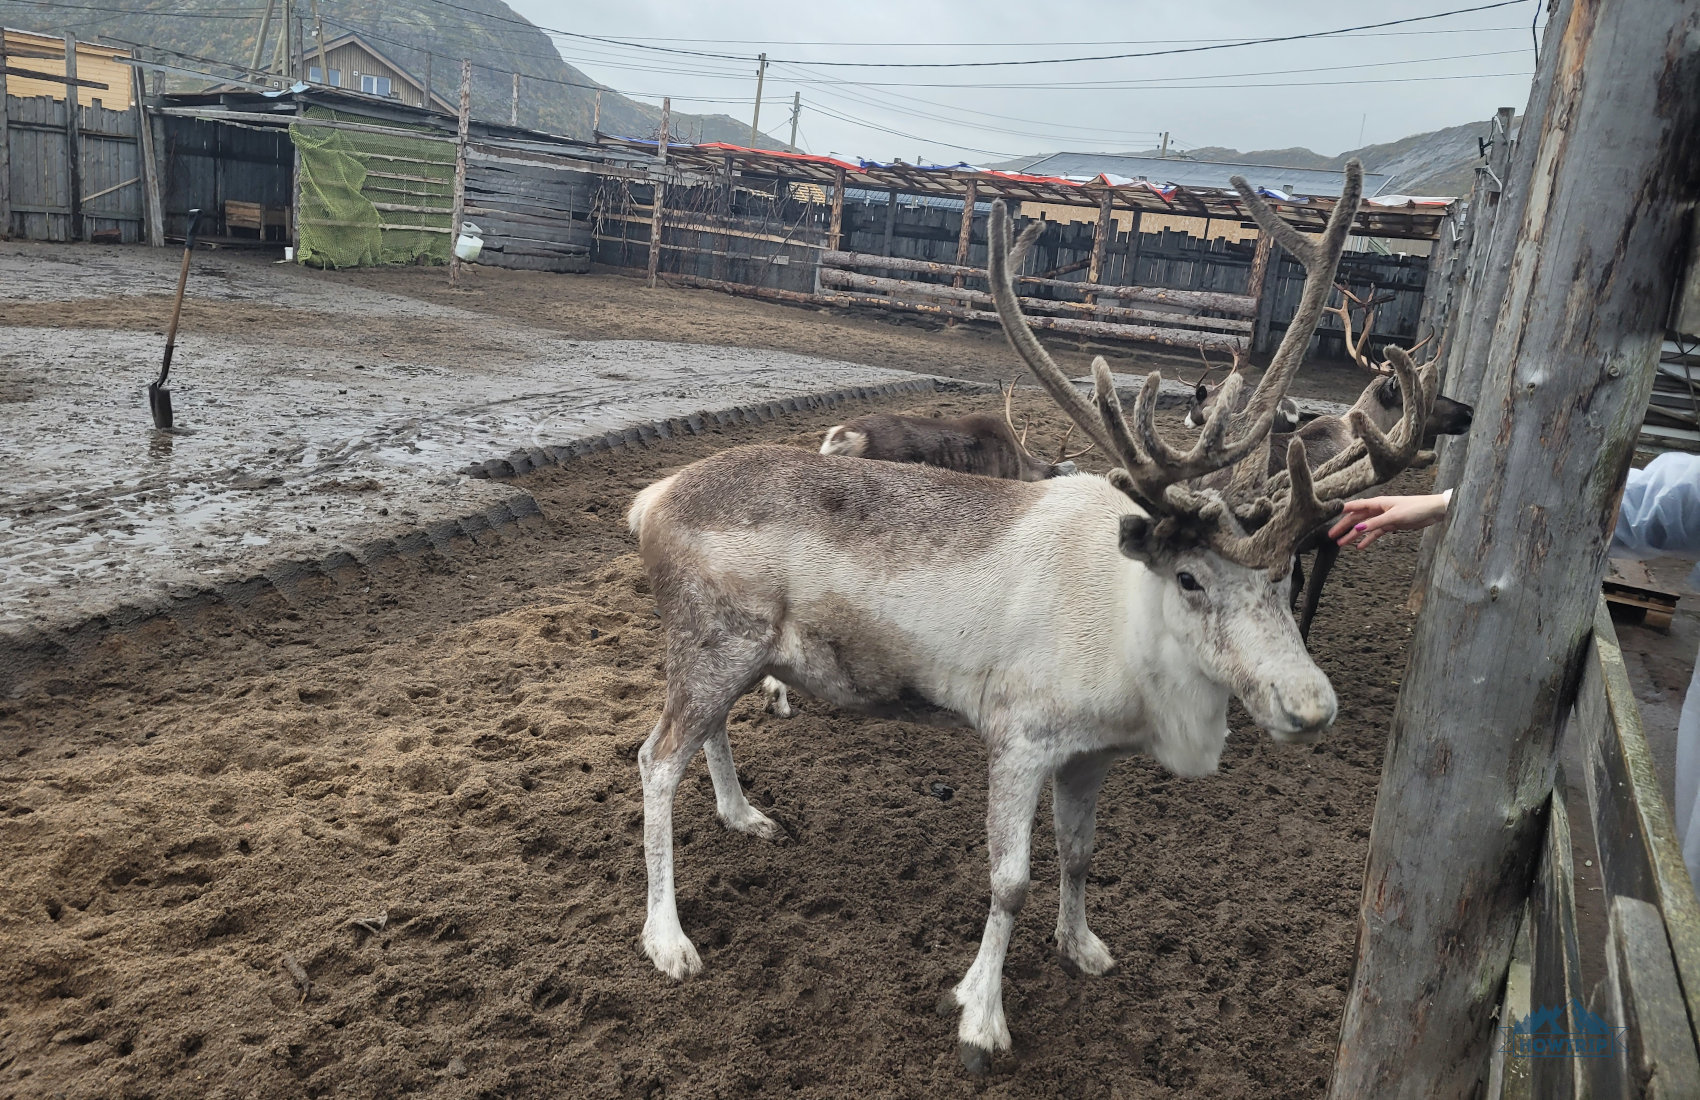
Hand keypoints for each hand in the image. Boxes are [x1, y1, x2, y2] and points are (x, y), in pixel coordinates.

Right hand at [1328, 493, 1449, 549]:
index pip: (1355, 506)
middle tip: (1331, 536)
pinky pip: (1375, 533)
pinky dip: (1367, 540)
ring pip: (1364, 527)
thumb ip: (1375, 523)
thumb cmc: (1415, 508)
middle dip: (1343, 527)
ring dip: (1352, 535)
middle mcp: (1378, 509)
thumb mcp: (1393, 517)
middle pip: (1356, 519)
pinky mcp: (1391, 525)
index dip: (1342, 511)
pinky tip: (1360, 547)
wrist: (1433, 511)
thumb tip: (1357, 529)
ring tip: (1341, 544)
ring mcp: (1384, 518)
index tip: (1328, 515)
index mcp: (1377, 503)